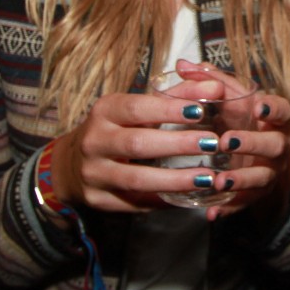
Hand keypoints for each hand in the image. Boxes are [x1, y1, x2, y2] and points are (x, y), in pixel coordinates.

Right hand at [47, 60, 289, 219]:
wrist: (73, 164)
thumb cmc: (117, 128)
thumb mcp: (138, 108)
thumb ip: (177, 96)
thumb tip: (215, 85)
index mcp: (104, 111)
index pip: (136, 108)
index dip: (168, 110)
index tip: (200, 110)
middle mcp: (94, 141)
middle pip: (137, 144)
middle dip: (177, 144)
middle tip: (211, 143)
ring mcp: (93, 173)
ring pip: (136, 179)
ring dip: (174, 180)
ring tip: (207, 177)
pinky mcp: (98, 200)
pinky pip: (134, 204)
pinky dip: (162, 201)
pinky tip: (187, 196)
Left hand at [170, 61, 289, 222]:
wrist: (262, 158)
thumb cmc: (243, 120)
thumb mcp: (233, 100)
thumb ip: (211, 81)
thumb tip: (182, 64)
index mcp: (274, 119)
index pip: (283, 110)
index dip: (273, 109)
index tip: (258, 108)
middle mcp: (277, 144)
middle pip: (274, 144)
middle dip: (252, 143)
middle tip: (226, 141)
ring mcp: (269, 171)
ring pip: (262, 177)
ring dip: (241, 180)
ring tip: (219, 181)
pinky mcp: (257, 195)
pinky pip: (245, 204)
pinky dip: (230, 209)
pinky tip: (212, 212)